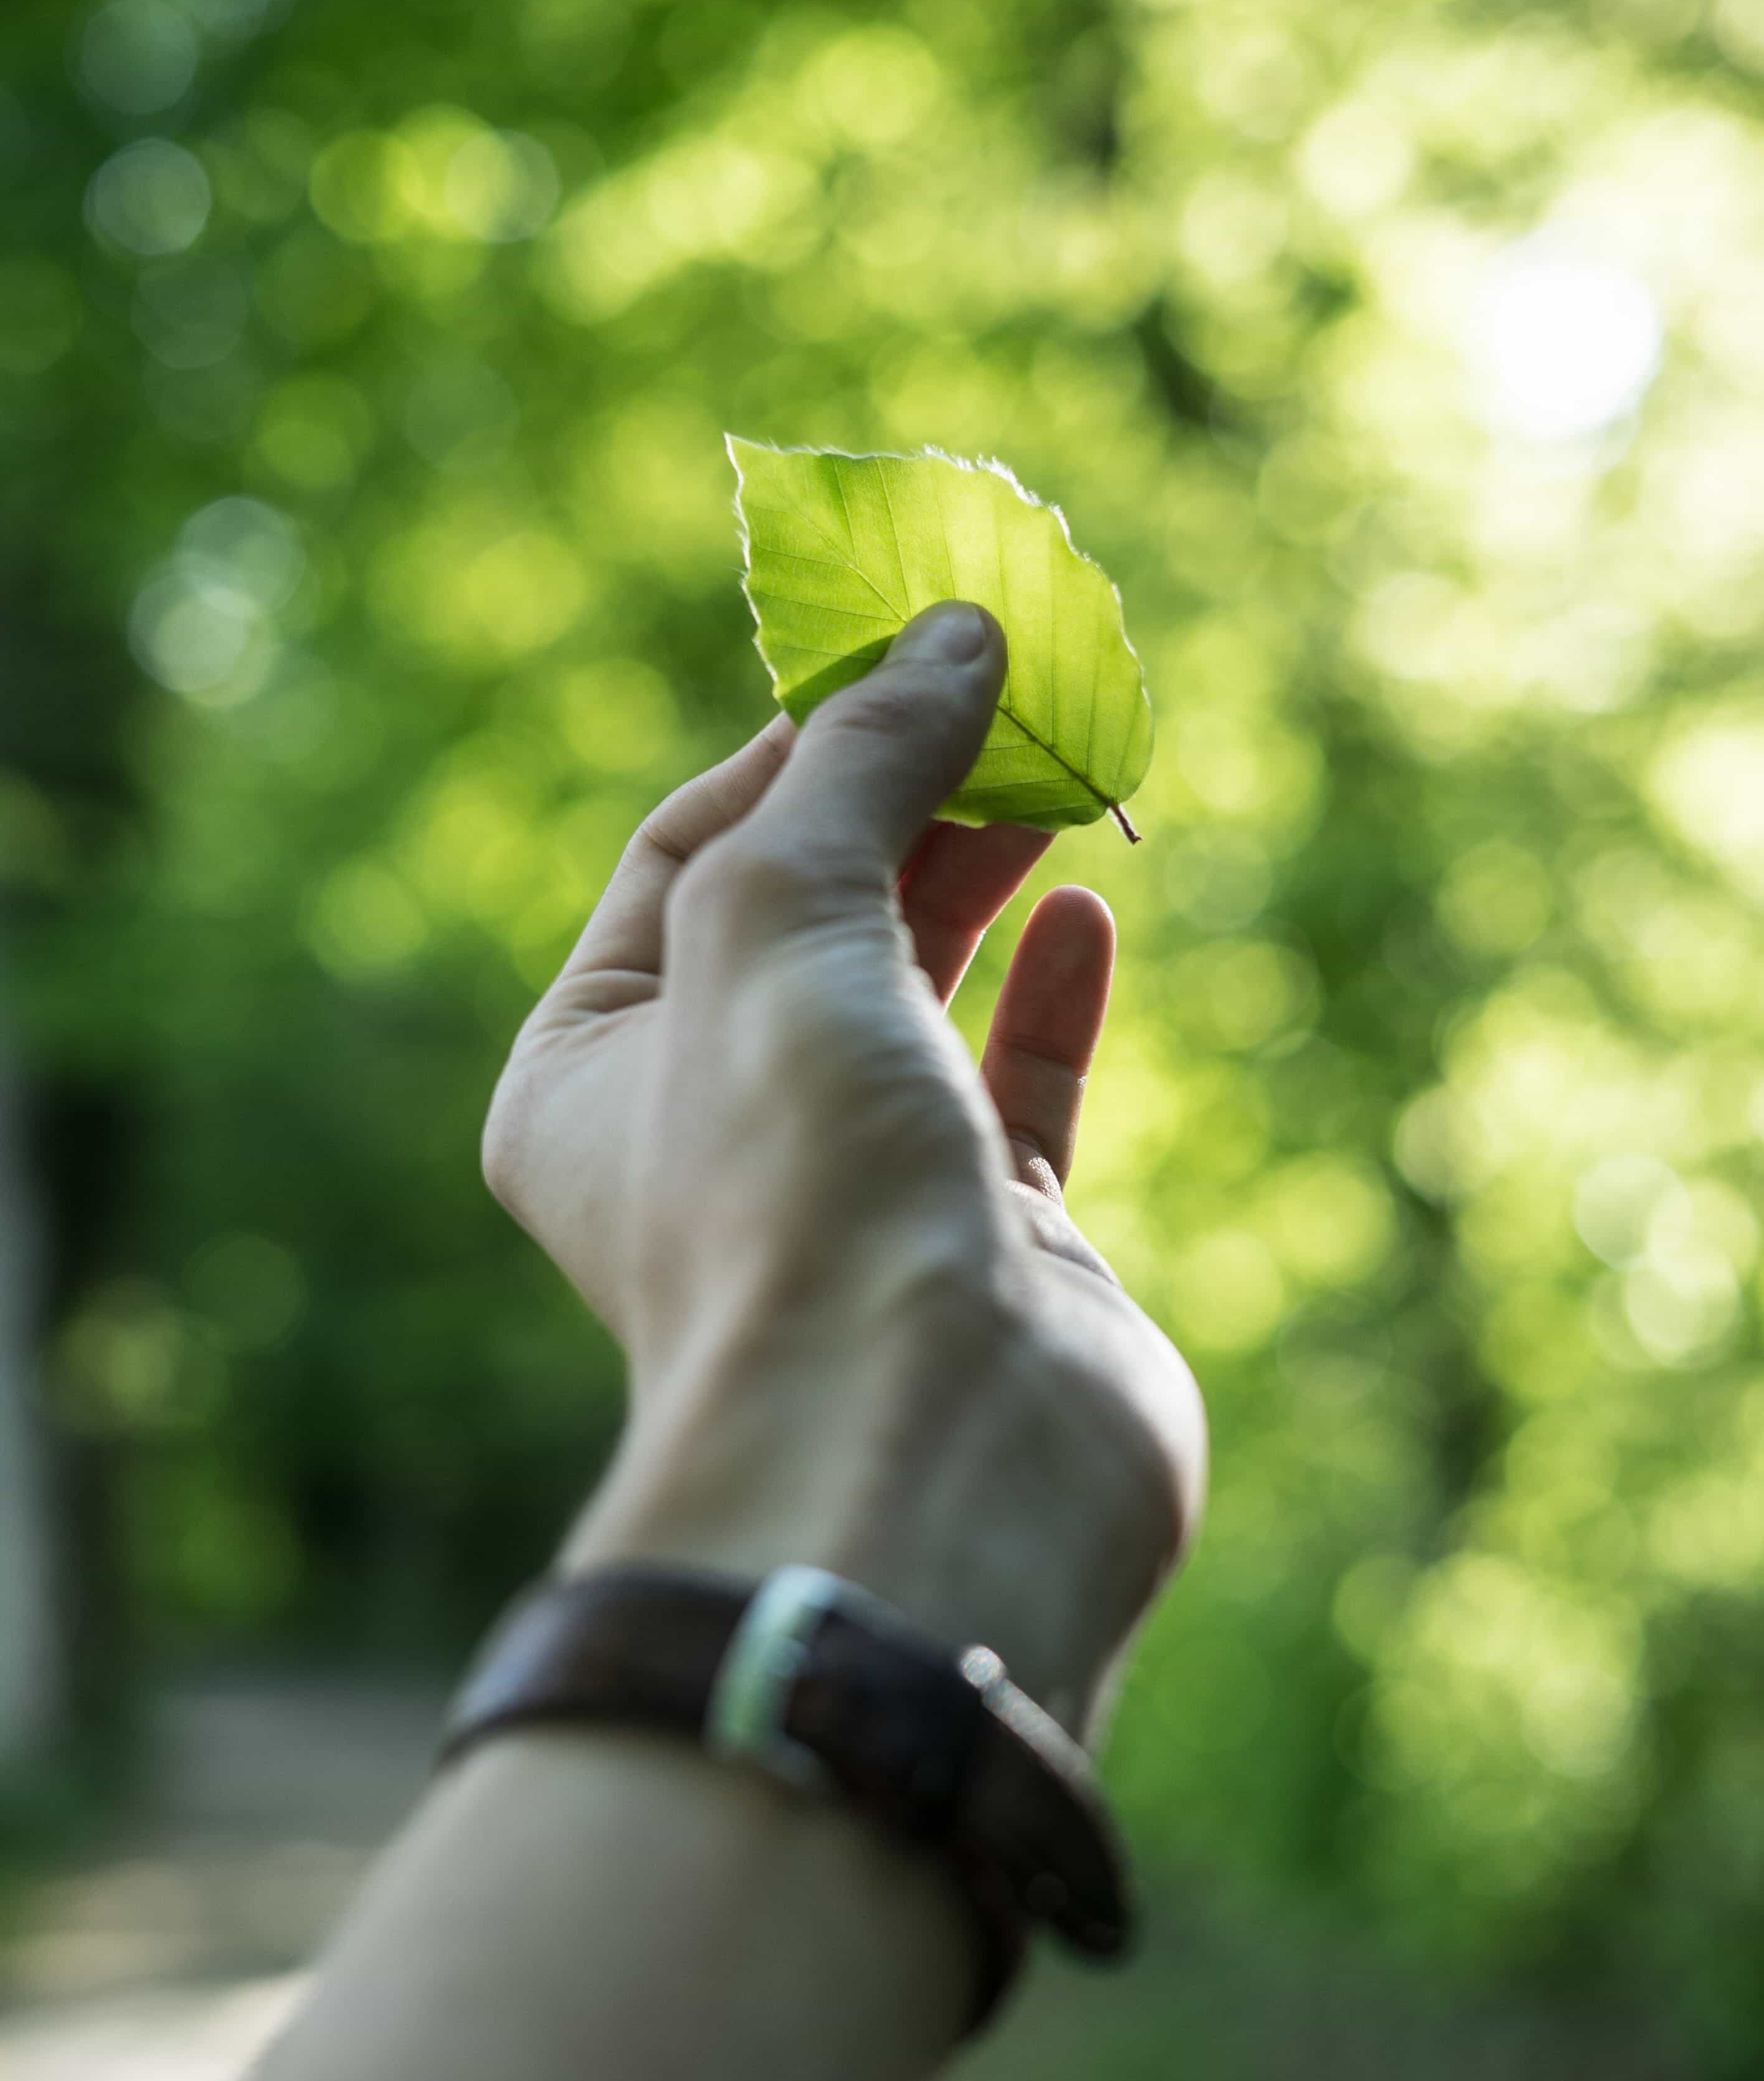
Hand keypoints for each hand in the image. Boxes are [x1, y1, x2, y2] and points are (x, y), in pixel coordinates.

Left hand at [483, 604, 1204, 1734]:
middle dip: (902, 796)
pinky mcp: (989, 1241)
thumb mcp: (781, 913)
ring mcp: (854, 1188)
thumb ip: (862, 760)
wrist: (928, 1447)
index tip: (904, 656)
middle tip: (1006, 697)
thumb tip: (956, 632)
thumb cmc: (793, 1177)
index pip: (682, 853)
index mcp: (587, 1072)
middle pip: (811, 912)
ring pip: (919, 991)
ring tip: (1057, 773)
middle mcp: (708, 1133)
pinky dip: (1049, 992)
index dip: (793, 744)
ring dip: (981, 876)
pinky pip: (1017, 1087)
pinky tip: (1089, 911)